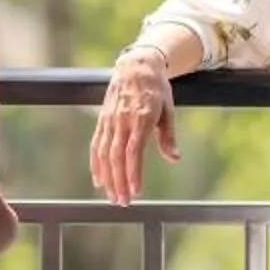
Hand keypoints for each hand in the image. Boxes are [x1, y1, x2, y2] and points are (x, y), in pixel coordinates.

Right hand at [89, 48, 178, 205]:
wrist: (135, 66)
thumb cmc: (156, 89)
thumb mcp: (168, 110)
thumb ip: (168, 136)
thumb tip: (174, 158)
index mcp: (140, 118)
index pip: (134, 151)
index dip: (133, 173)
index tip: (136, 191)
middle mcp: (122, 120)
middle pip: (117, 157)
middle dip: (119, 181)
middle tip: (123, 202)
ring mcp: (110, 121)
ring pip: (104, 154)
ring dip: (107, 177)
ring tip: (112, 196)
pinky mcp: (102, 121)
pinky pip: (96, 145)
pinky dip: (96, 164)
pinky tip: (98, 180)